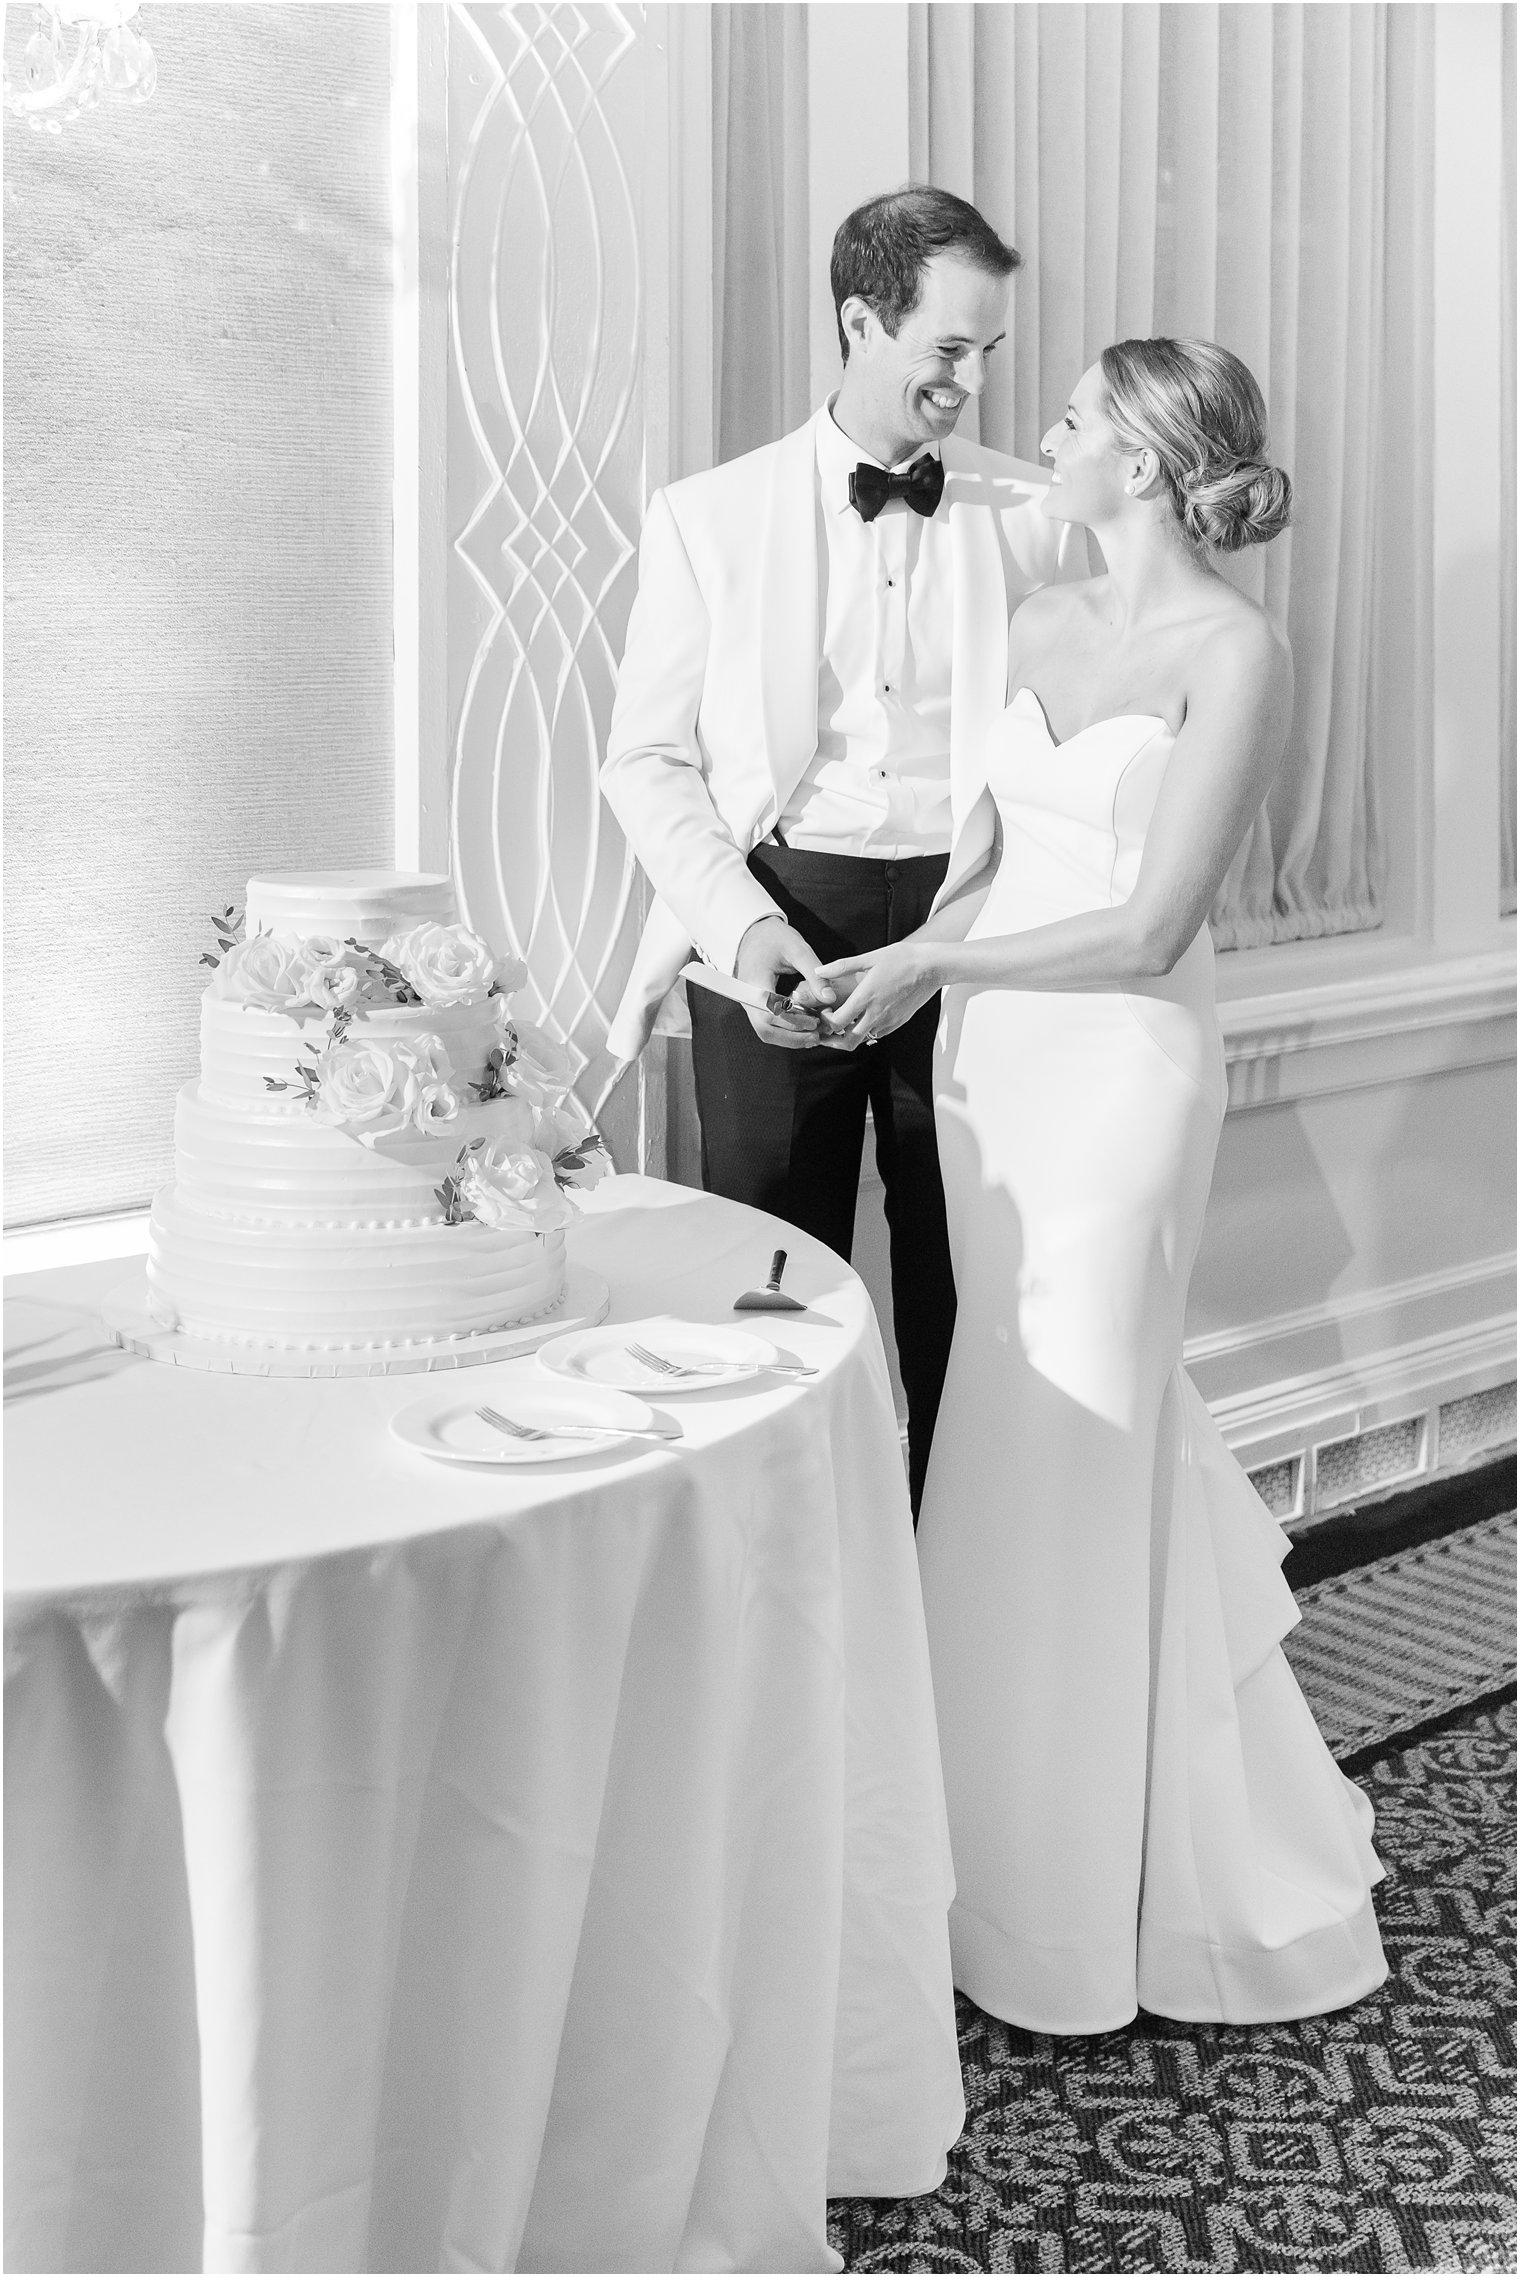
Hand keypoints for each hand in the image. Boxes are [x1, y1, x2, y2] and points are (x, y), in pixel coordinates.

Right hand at [733, 916, 836, 1049]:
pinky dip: (786, 1032)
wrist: (754, 933)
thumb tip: (830, 998)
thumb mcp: (797, 949)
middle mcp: (747, 997)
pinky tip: (805, 1029)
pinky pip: (768, 1026)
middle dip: (793, 1037)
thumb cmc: (774, 937)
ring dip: (790, 1038)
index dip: (794, 1022)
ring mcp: (749, 1004)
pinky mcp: (755, 1007)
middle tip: (817, 1035)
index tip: (815, 1021)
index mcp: (755, 981)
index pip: (770, 1012)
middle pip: (766, 1029)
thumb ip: (814, 974)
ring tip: (814, 1035)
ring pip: (766, 1032)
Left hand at [813, 940, 939, 1048]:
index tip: (825, 1012)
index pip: (837, 1023)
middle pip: (848, 1042)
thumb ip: (842, 966)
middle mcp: (876, 1014)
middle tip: (828, 1031)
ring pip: (864, 1040)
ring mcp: (889, 1020)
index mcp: (866, 998)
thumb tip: (820, 970)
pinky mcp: (899, 1022)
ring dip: (851, 1035)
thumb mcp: (870, 958)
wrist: (932, 967)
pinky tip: (864, 1018)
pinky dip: (867, 1031)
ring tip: (845, 1023)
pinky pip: (878, 1034)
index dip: (826, 1022)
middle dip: (834, 1040)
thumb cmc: (903, 959)